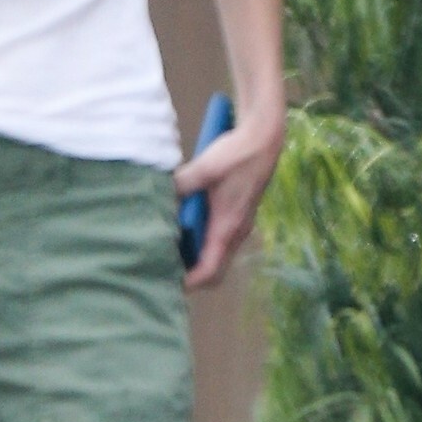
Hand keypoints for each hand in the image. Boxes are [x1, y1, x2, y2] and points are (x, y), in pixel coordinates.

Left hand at [174, 114, 284, 289]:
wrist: (263, 139)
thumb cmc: (237, 155)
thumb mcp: (205, 168)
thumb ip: (180, 185)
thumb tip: (158, 196)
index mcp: (227, 228)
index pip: (209, 271)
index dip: (188, 282)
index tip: (165, 283)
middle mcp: (235, 233)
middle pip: (213, 270)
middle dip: (189, 275)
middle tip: (161, 267)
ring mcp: (238, 226)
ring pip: (215, 256)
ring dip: (194, 258)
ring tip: (167, 249)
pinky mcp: (236, 216)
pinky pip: (217, 241)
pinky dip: (200, 243)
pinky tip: (181, 227)